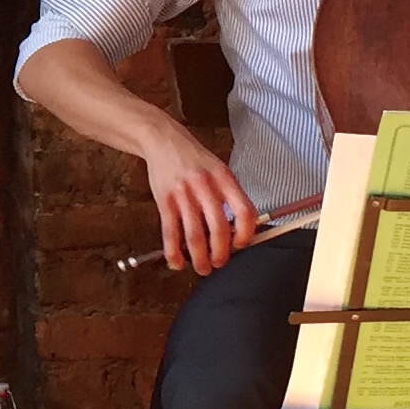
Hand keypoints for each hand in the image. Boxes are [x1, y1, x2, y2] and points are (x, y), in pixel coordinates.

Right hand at [143, 123, 260, 275]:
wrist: (163, 140)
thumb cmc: (194, 158)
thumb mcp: (219, 169)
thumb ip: (229, 195)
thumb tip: (239, 229)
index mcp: (224, 178)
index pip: (244, 210)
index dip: (246, 233)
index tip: (241, 244)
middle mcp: (206, 186)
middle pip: (219, 227)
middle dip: (221, 252)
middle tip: (220, 262)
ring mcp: (183, 194)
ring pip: (194, 234)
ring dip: (199, 257)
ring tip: (203, 268)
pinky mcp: (164, 200)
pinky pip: (170, 232)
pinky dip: (173, 252)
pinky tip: (177, 262)